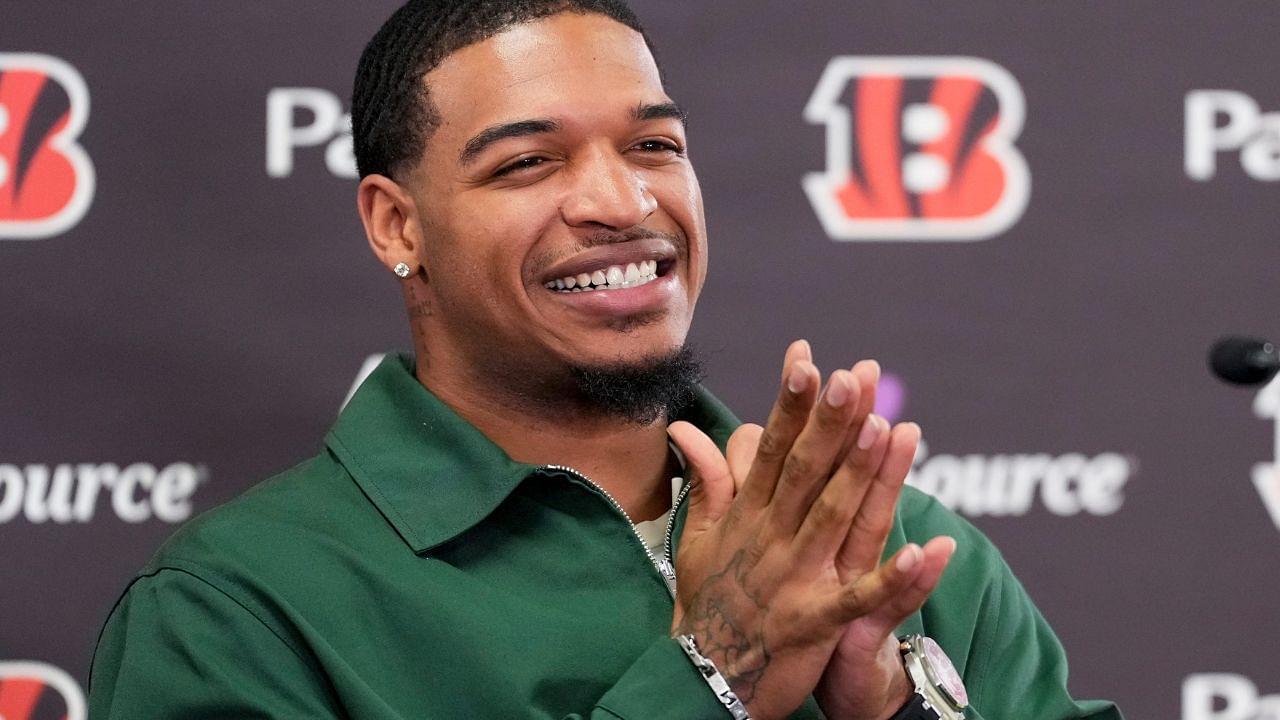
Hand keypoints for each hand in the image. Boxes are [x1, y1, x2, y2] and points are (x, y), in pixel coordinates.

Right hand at [667, 340, 932, 719]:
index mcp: (747, 517)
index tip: (806, 358)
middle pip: (804, 470)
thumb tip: (688, 430)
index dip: (791, 403)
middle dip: (829, 421)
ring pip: (832, 517)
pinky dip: (891, 578)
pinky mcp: (813, 621)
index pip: (771, 448)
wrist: (700, 681)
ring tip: (886, 429)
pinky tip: (925, 551)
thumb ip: (706, 483)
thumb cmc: (704, 606)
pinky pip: (858, 598)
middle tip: (853, 375)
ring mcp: (792, 578)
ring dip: (859, 475)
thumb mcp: (696, 540)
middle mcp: (769, 537)